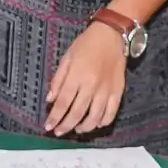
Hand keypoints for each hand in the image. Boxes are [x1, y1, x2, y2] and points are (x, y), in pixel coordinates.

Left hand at [46, 22, 128, 137]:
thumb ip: (58, 80)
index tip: (48, 126)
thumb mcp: (66, 58)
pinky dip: (103, 121)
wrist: (111, 35)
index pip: (63, 102)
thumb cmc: (86, 45)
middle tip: (59, 132)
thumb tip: (50, 100)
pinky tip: (96, 124)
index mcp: (77, 76)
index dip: (55, 117)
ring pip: (95, 116)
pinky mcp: (119, 90)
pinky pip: (112, 112)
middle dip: (66, 125)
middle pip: (77, 112)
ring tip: (76, 130)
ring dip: (84, 127)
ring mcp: (107, 89)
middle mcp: (92, 85)